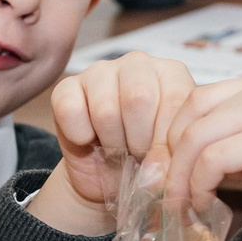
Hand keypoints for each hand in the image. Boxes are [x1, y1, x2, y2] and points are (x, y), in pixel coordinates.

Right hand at [27, 52, 199, 235]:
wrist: (110, 177)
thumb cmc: (148, 159)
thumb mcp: (171, 156)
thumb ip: (173, 152)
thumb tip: (157, 168)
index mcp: (172, 73)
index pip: (175, 100)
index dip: (168, 140)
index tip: (164, 161)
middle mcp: (138, 63)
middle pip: (138, 98)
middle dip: (139, 140)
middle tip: (137, 153)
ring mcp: (100, 71)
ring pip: (104, 109)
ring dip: (111, 142)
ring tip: (116, 148)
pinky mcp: (66, 87)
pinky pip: (69, 109)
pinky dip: (79, 135)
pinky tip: (88, 139)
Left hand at [164, 75, 241, 240]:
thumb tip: (211, 166)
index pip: (202, 99)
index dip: (178, 137)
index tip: (172, 174)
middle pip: (189, 112)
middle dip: (168, 154)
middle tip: (163, 191)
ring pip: (192, 137)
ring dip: (176, 177)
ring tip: (178, 208)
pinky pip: (208, 160)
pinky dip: (194, 186)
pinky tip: (201, 207)